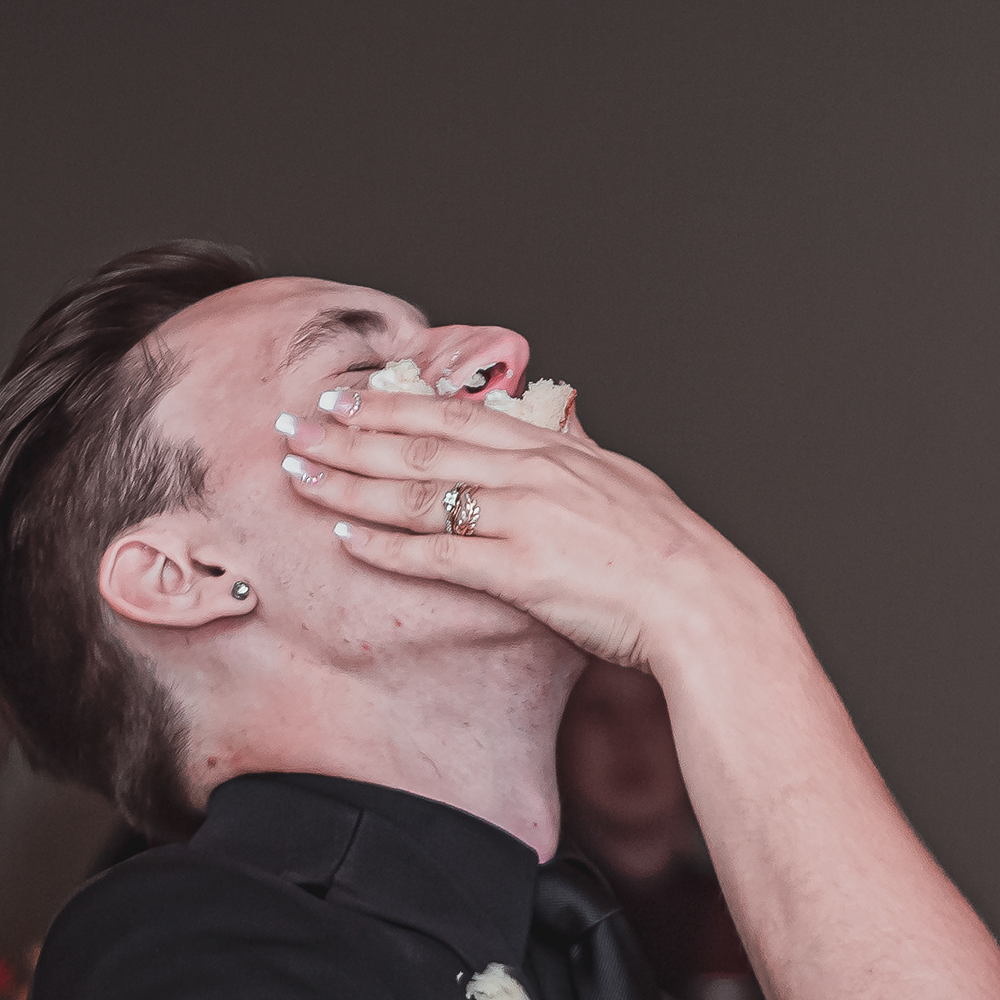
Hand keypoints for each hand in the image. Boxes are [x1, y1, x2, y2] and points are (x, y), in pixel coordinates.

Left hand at [277, 385, 785, 675]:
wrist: (703, 603)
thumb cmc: (674, 553)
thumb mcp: (629, 481)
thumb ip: (583, 450)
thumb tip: (565, 420)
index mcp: (555, 451)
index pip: (458, 417)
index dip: (395, 405)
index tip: (349, 397)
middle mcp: (532, 476)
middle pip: (423, 446)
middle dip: (351, 434)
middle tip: (296, 425)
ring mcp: (523, 521)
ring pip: (418, 494)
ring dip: (350, 483)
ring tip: (300, 473)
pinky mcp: (520, 574)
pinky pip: (437, 556)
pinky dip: (385, 547)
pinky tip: (343, 539)